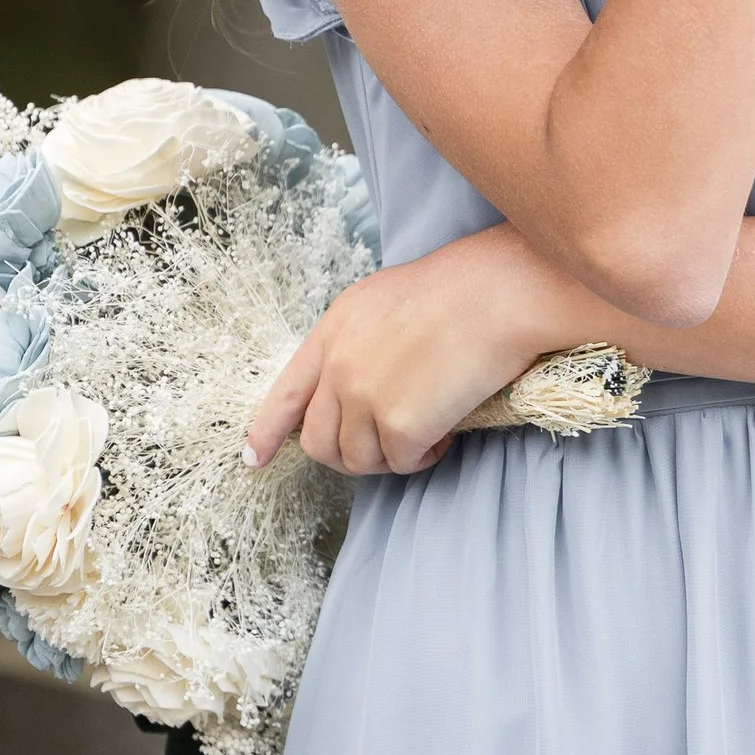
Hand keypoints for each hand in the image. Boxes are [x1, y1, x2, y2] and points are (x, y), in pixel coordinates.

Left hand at [247, 239, 570, 477]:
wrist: (500, 293)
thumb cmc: (463, 290)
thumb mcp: (386, 302)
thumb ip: (357, 344)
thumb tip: (355, 391)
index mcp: (333, 331)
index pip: (286, 393)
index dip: (265, 432)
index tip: (254, 458)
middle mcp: (339, 366)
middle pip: (317, 441)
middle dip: (347, 454)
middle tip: (386, 446)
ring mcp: (364, 397)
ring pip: (357, 460)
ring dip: (389, 457)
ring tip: (425, 434)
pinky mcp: (399, 424)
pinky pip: (400, 464)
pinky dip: (423, 457)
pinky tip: (445, 434)